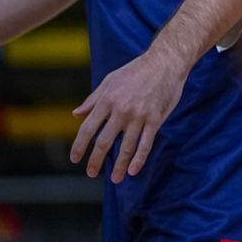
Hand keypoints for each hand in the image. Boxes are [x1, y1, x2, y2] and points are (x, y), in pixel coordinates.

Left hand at [71, 50, 189, 182]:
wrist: (165, 62)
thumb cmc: (136, 70)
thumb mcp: (109, 80)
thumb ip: (93, 99)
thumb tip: (76, 114)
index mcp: (107, 100)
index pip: (87, 129)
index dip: (80, 146)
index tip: (75, 159)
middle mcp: (121, 110)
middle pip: (104, 142)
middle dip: (96, 160)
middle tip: (91, 173)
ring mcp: (139, 116)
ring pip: (126, 146)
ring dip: (119, 165)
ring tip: (115, 179)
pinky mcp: (155, 119)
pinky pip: (146, 143)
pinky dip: (140, 158)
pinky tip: (134, 170)